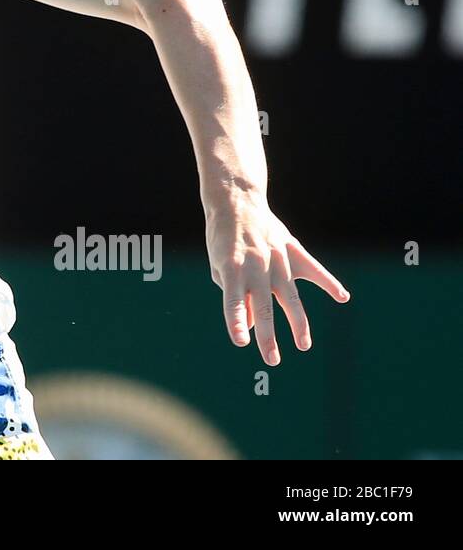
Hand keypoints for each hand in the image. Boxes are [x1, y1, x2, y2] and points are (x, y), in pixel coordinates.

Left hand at [204, 193, 349, 365]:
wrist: (236, 202)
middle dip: (268, 336)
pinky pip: (313, 268)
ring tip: (303, 346)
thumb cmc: (223, 240)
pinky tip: (342, 297)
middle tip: (272, 360)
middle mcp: (255, 266)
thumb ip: (236, 295)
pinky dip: (328, 282)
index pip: (232, 302)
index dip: (236, 323)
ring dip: (297, 323)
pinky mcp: (291, 249)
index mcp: (232, 269)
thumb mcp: (220, 267)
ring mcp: (276, 258)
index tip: (241, 343)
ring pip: (290, 296)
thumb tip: (254, 325)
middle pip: (262, 307)